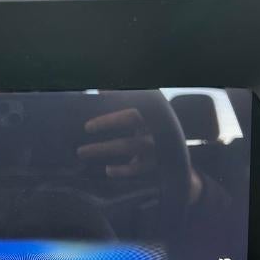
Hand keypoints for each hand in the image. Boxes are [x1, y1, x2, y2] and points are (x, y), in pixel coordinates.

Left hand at [77, 107, 202, 202]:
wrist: (178, 158)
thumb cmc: (151, 129)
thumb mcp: (144, 114)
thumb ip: (124, 99)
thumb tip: (101, 88)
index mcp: (153, 109)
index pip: (134, 96)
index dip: (118, 95)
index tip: (99, 95)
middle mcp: (157, 124)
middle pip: (131, 118)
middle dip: (107, 121)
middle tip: (86, 127)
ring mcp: (158, 145)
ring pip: (129, 145)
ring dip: (103, 148)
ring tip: (81, 151)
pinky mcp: (156, 165)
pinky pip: (137, 168)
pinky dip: (122, 170)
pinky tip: (108, 170)